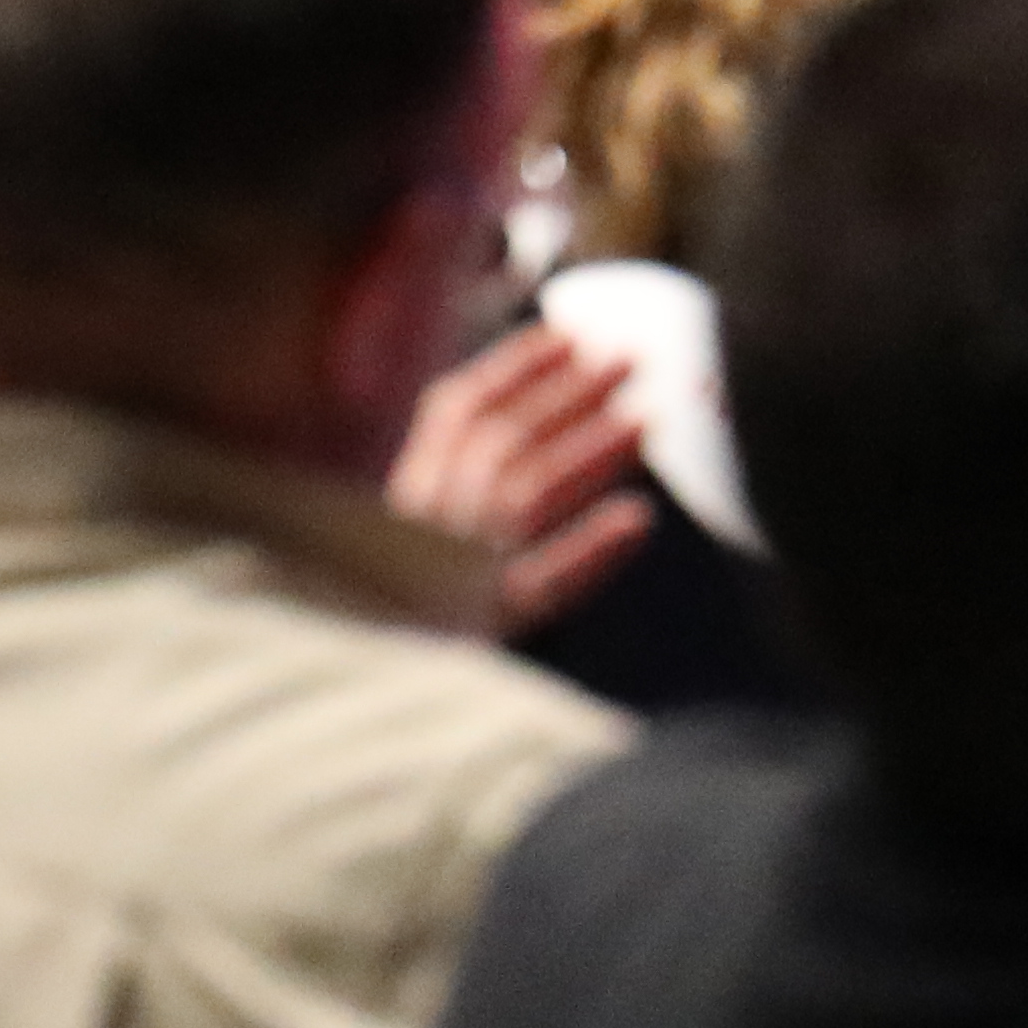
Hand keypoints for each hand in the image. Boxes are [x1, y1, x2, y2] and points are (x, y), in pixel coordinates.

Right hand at [392, 322, 660, 633]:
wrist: (380, 694)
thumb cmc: (422, 597)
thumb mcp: (424, 526)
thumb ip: (461, 469)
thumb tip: (544, 390)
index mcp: (407, 492)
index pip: (455, 410)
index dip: (515, 366)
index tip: (571, 333)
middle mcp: (426, 524)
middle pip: (502, 440)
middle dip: (570, 392)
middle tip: (633, 360)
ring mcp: (455, 573)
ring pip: (526, 494)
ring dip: (589, 450)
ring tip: (647, 422)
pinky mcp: (490, 627)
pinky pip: (544, 582)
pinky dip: (591, 546)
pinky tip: (639, 519)